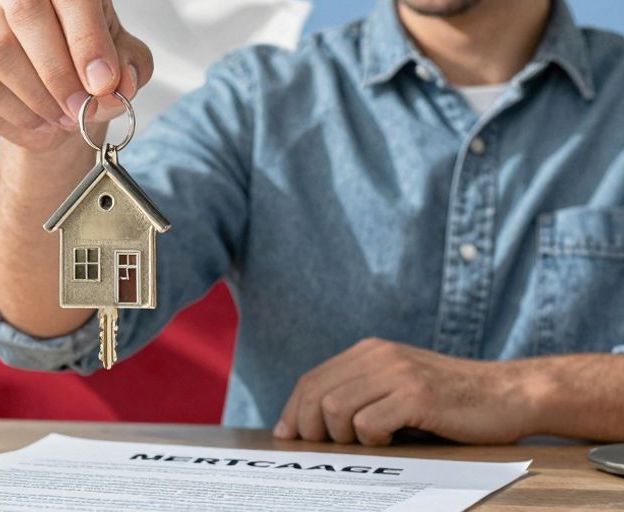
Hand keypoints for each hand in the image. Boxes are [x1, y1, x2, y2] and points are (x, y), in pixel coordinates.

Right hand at [0, 0, 152, 150]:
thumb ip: (131, 66)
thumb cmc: (91, 61)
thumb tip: (119, 84)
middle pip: (27, 11)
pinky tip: (40, 124)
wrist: (56, 92)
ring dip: (36, 94)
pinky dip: (15, 112)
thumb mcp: (125, 60)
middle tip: (81, 109)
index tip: (103, 83)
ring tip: (64, 119)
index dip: (88, 37)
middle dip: (59, 71)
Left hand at [273, 338, 533, 445]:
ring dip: (344, 436)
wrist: (512, 394)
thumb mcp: (401, 385)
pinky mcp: (417, 396)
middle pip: (315, 394)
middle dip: (309, 428)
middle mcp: (378, 356)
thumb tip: (312, 424)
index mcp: (369, 352)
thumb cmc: (454, 401)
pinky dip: (372, 439)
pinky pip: (369, 422)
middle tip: (326, 449)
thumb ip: (363, 392)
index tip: (288, 435)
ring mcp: (398, 374)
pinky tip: (393, 441)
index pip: (312, 380)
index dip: (293, 410)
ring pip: (335, 409)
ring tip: (368, 443)